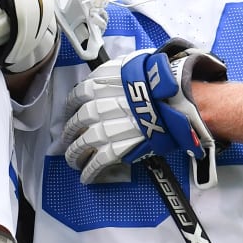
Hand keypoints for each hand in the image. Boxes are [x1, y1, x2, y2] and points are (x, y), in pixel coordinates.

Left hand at [61, 38, 226, 184]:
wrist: (175, 97)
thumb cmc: (159, 80)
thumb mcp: (131, 65)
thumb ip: (115, 74)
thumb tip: (111, 81)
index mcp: (98, 84)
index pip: (76, 96)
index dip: (71, 107)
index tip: (70, 113)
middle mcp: (97, 106)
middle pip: (76, 121)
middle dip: (70, 132)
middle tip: (67, 139)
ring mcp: (106, 128)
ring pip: (82, 143)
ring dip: (74, 154)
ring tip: (73, 161)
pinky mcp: (117, 147)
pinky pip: (98, 161)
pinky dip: (90, 170)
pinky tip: (86, 176)